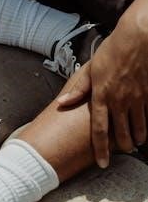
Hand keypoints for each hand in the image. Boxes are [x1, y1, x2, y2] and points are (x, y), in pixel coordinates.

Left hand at [57, 21, 147, 167]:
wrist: (138, 38)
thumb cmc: (112, 51)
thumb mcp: (90, 69)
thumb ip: (78, 89)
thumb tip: (62, 102)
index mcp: (102, 96)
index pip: (99, 130)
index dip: (101, 149)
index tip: (103, 163)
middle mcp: (120, 101)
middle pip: (121, 133)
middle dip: (122, 147)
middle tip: (122, 151)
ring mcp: (137, 98)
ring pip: (139, 127)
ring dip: (137, 138)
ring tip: (135, 142)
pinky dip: (147, 123)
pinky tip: (145, 126)